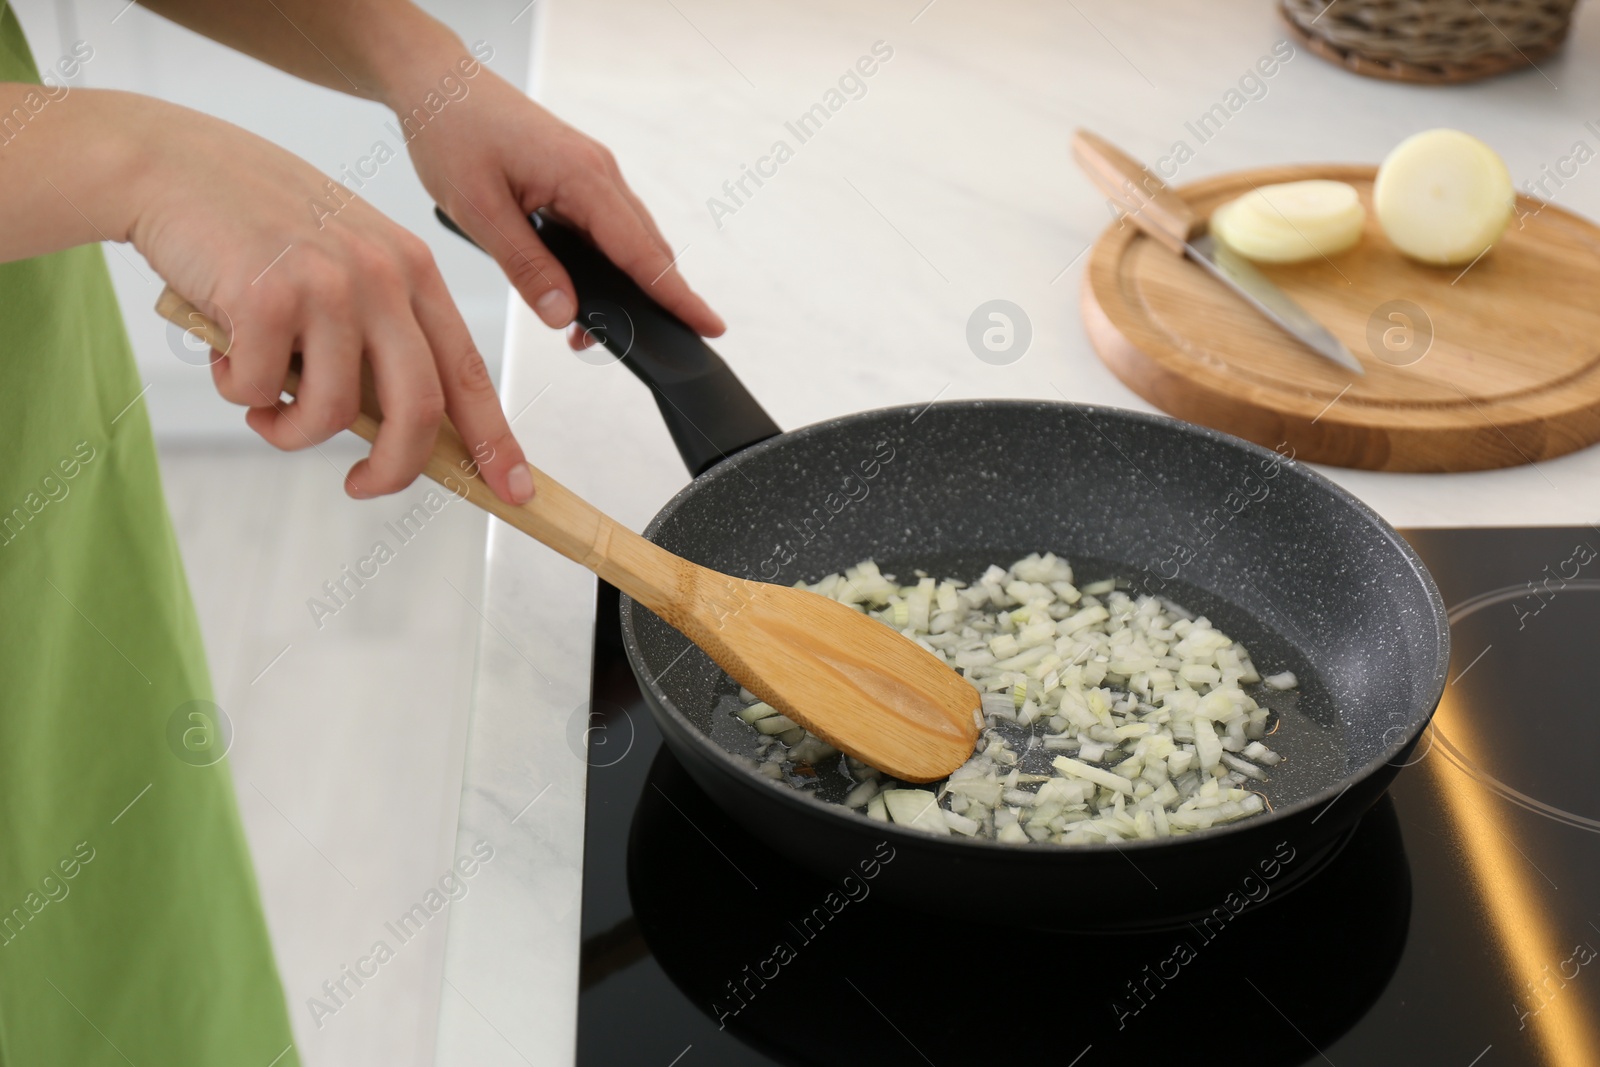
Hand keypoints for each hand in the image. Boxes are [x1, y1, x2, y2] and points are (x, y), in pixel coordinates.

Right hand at [123, 95, 532, 503]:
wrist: (172, 164)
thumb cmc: (257, 227)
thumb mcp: (343, 264)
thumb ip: (377, 332)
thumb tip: (400, 430)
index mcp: (413, 270)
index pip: (468, 370)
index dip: (492, 438)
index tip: (514, 490)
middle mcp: (382, 276)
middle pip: (417, 408)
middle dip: (395, 468)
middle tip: (363, 486)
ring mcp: (328, 285)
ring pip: (332, 413)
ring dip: (289, 430)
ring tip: (260, 405)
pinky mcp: (266, 298)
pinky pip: (260, 391)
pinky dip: (235, 390)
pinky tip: (222, 354)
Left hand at [383, 52, 724, 347]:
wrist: (437, 82)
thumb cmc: (450, 132)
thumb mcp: (478, 210)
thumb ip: (525, 267)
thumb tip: (565, 316)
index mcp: (583, 177)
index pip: (642, 252)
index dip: (677, 296)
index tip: (711, 327)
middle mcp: (598, 172)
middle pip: (646, 248)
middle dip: (654, 301)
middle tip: (648, 350)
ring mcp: (591, 171)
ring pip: (627, 239)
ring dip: (623, 285)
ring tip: (590, 330)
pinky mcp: (576, 175)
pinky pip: (606, 226)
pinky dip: (604, 262)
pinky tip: (578, 289)